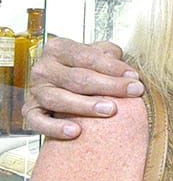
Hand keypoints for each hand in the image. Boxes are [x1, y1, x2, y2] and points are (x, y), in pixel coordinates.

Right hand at [22, 38, 140, 138]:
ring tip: (110, 110)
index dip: (113, 67)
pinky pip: (38, 121)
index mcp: (58, 49)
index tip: (134, 76)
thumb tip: (118, 61)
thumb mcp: (95, 54)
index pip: (87, 57)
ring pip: (58, 99)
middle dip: (108, 85)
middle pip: (77, 78)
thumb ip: (108, 54)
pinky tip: (75, 131)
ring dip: (85, 105)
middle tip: (132, 92)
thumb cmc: (83, 69)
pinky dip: (54, 127)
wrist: (62, 86)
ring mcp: (36, 90)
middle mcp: (44, 69)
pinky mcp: (30, 111)